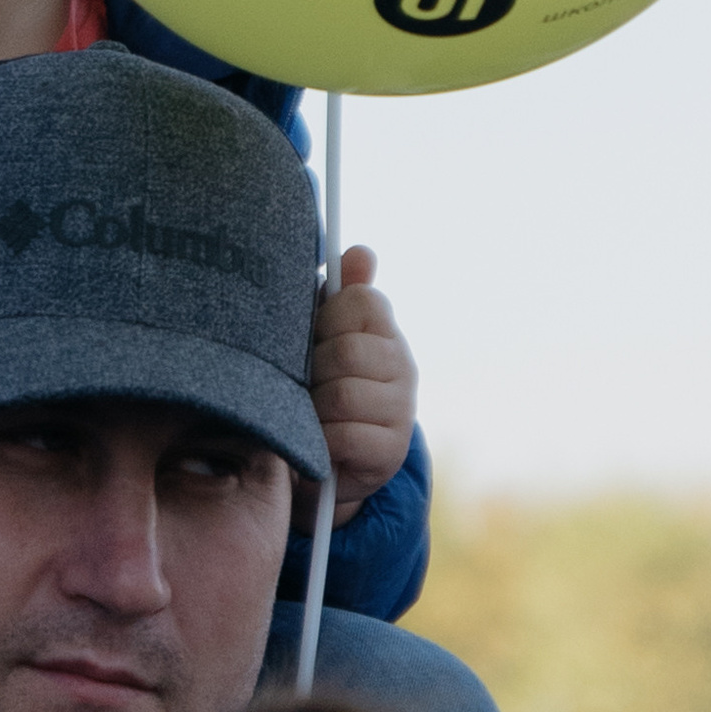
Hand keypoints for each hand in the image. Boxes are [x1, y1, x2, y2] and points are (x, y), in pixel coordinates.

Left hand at [302, 244, 415, 528]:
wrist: (329, 460)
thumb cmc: (320, 385)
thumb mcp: (322, 337)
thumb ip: (337, 294)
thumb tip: (361, 251)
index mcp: (384, 332)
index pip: (361, 301)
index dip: (328, 318)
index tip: (316, 337)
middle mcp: (403, 367)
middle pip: (346, 351)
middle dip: (315, 370)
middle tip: (307, 384)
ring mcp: (401, 410)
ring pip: (342, 395)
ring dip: (314, 408)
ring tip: (310, 415)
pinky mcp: (391, 451)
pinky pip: (345, 436)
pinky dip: (322, 442)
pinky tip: (319, 442)